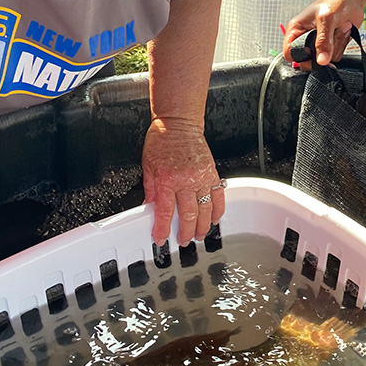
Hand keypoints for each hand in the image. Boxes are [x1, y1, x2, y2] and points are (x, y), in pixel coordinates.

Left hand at [142, 116, 225, 245]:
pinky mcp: (211, 173)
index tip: (160, 239)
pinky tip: (215, 218)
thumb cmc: (162, 140)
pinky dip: (218, 209)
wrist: (178, 123)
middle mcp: (185, 180)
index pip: (165, 212)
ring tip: (200, 235)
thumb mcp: (147, 166)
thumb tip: (150, 208)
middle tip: (184, 241)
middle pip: (188, 215)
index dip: (162, 230)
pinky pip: (218, 195)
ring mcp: (201, 177)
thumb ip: (150, 190)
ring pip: (205, 209)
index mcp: (166, 180)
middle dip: (186, 232)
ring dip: (203, 226)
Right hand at [284, 0, 365, 67]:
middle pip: (307, 61)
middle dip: (321, 53)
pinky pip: (335, 56)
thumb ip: (323, 41)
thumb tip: (321, 60)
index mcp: (296, 30)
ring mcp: (319, 44)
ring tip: (337, 28)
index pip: (289, 53)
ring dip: (335, 45)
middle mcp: (306, 38)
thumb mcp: (326, 20)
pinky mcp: (331, 46)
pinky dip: (342, 44)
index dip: (300, 58)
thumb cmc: (335, 1)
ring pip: (324, 60)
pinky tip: (342, 31)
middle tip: (330, 38)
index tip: (313, 55)